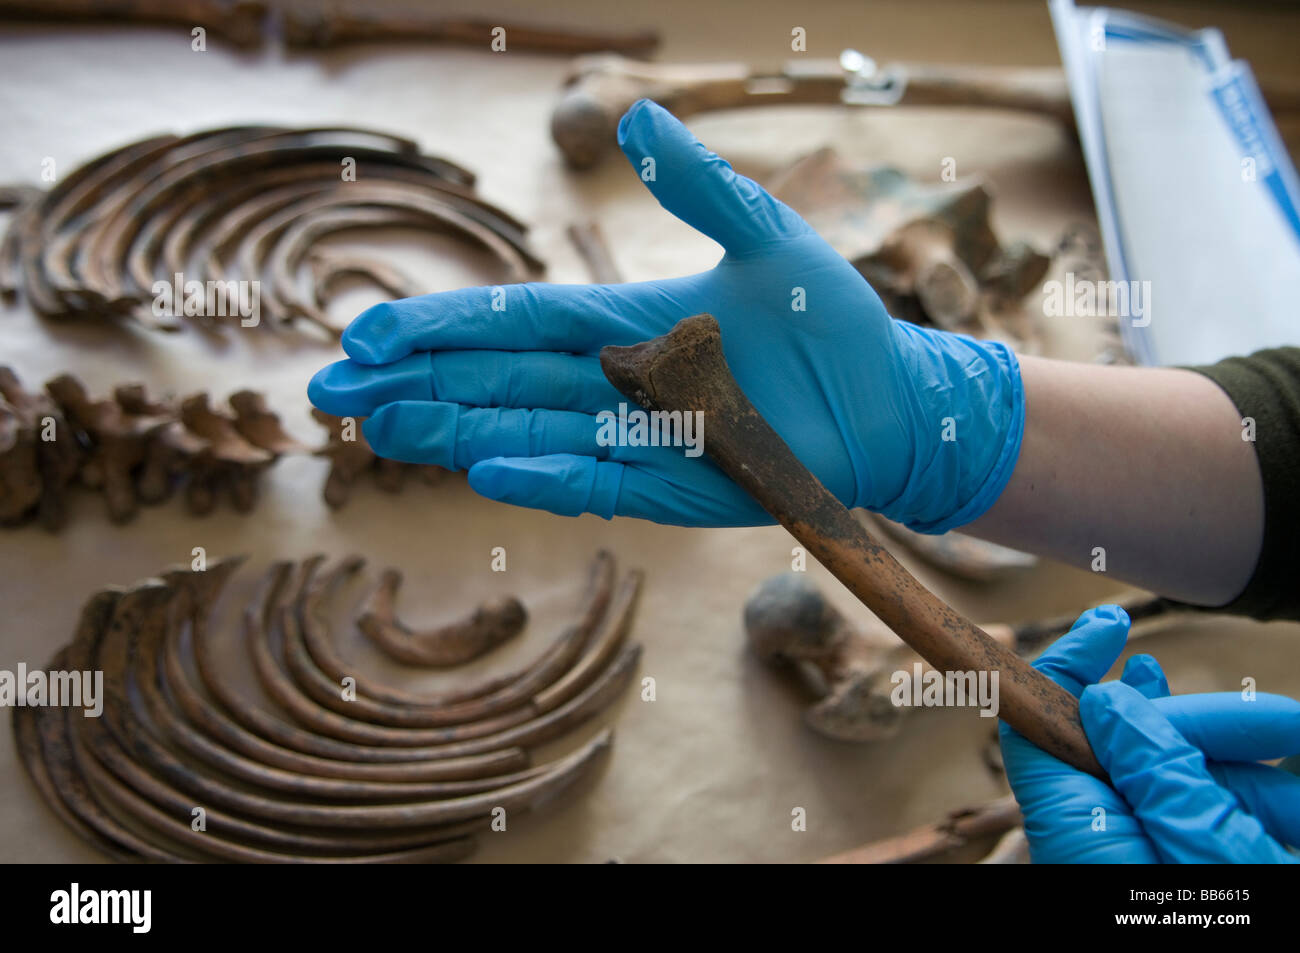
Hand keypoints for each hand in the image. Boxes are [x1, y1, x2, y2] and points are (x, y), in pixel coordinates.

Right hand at [309, 99, 1023, 529]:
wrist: (892, 398)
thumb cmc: (830, 317)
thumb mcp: (765, 235)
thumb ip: (698, 186)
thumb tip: (637, 118)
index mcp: (623, 321)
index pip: (510, 322)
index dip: (439, 326)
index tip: (369, 331)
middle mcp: (614, 381)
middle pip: (494, 382)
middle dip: (414, 385)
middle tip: (331, 392)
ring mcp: (639, 437)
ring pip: (524, 433)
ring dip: (453, 432)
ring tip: (377, 429)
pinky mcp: (674, 485)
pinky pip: (597, 482)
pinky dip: (543, 477)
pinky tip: (485, 469)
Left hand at [1001, 605, 1299, 862]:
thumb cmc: (1214, 934)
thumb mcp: (1196, 849)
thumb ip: (1156, 773)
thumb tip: (1109, 697)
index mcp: (1076, 830)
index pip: (1040, 727)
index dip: (1069, 665)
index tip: (1109, 623)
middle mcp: (1097, 836)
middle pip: (1134, 745)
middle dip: (1206, 722)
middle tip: (1284, 722)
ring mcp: (1136, 851)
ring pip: (1183, 779)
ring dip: (1245, 766)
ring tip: (1298, 753)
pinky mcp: (1173, 864)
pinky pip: (1207, 816)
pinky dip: (1254, 804)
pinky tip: (1293, 806)